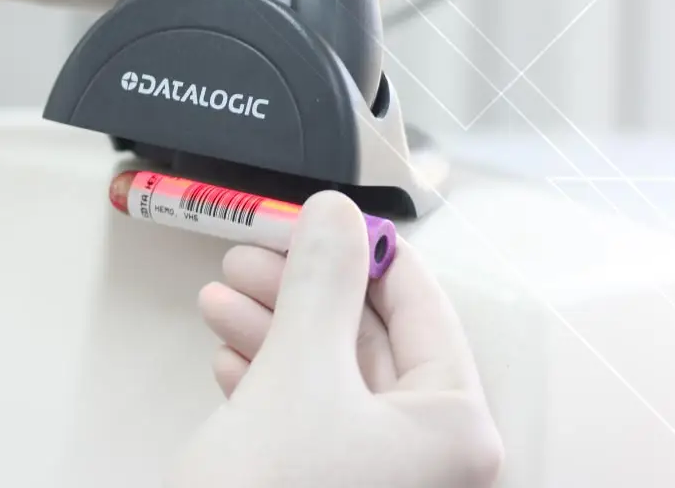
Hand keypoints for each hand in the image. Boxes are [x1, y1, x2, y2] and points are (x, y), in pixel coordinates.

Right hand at [168, 191, 502, 487]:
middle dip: (302, 291)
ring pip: (328, 378)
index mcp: (455, 432)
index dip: (372, 254)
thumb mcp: (298, 372)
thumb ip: (323, 282)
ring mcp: (377, 480)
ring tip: (219, 293)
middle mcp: (429, 461)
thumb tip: (337, 212)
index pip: (424, 312)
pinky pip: (307, 419)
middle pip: (366, 343)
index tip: (328, 218)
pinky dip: (266, 380)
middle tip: (251, 251)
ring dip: (273, 330)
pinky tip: (228, 354)